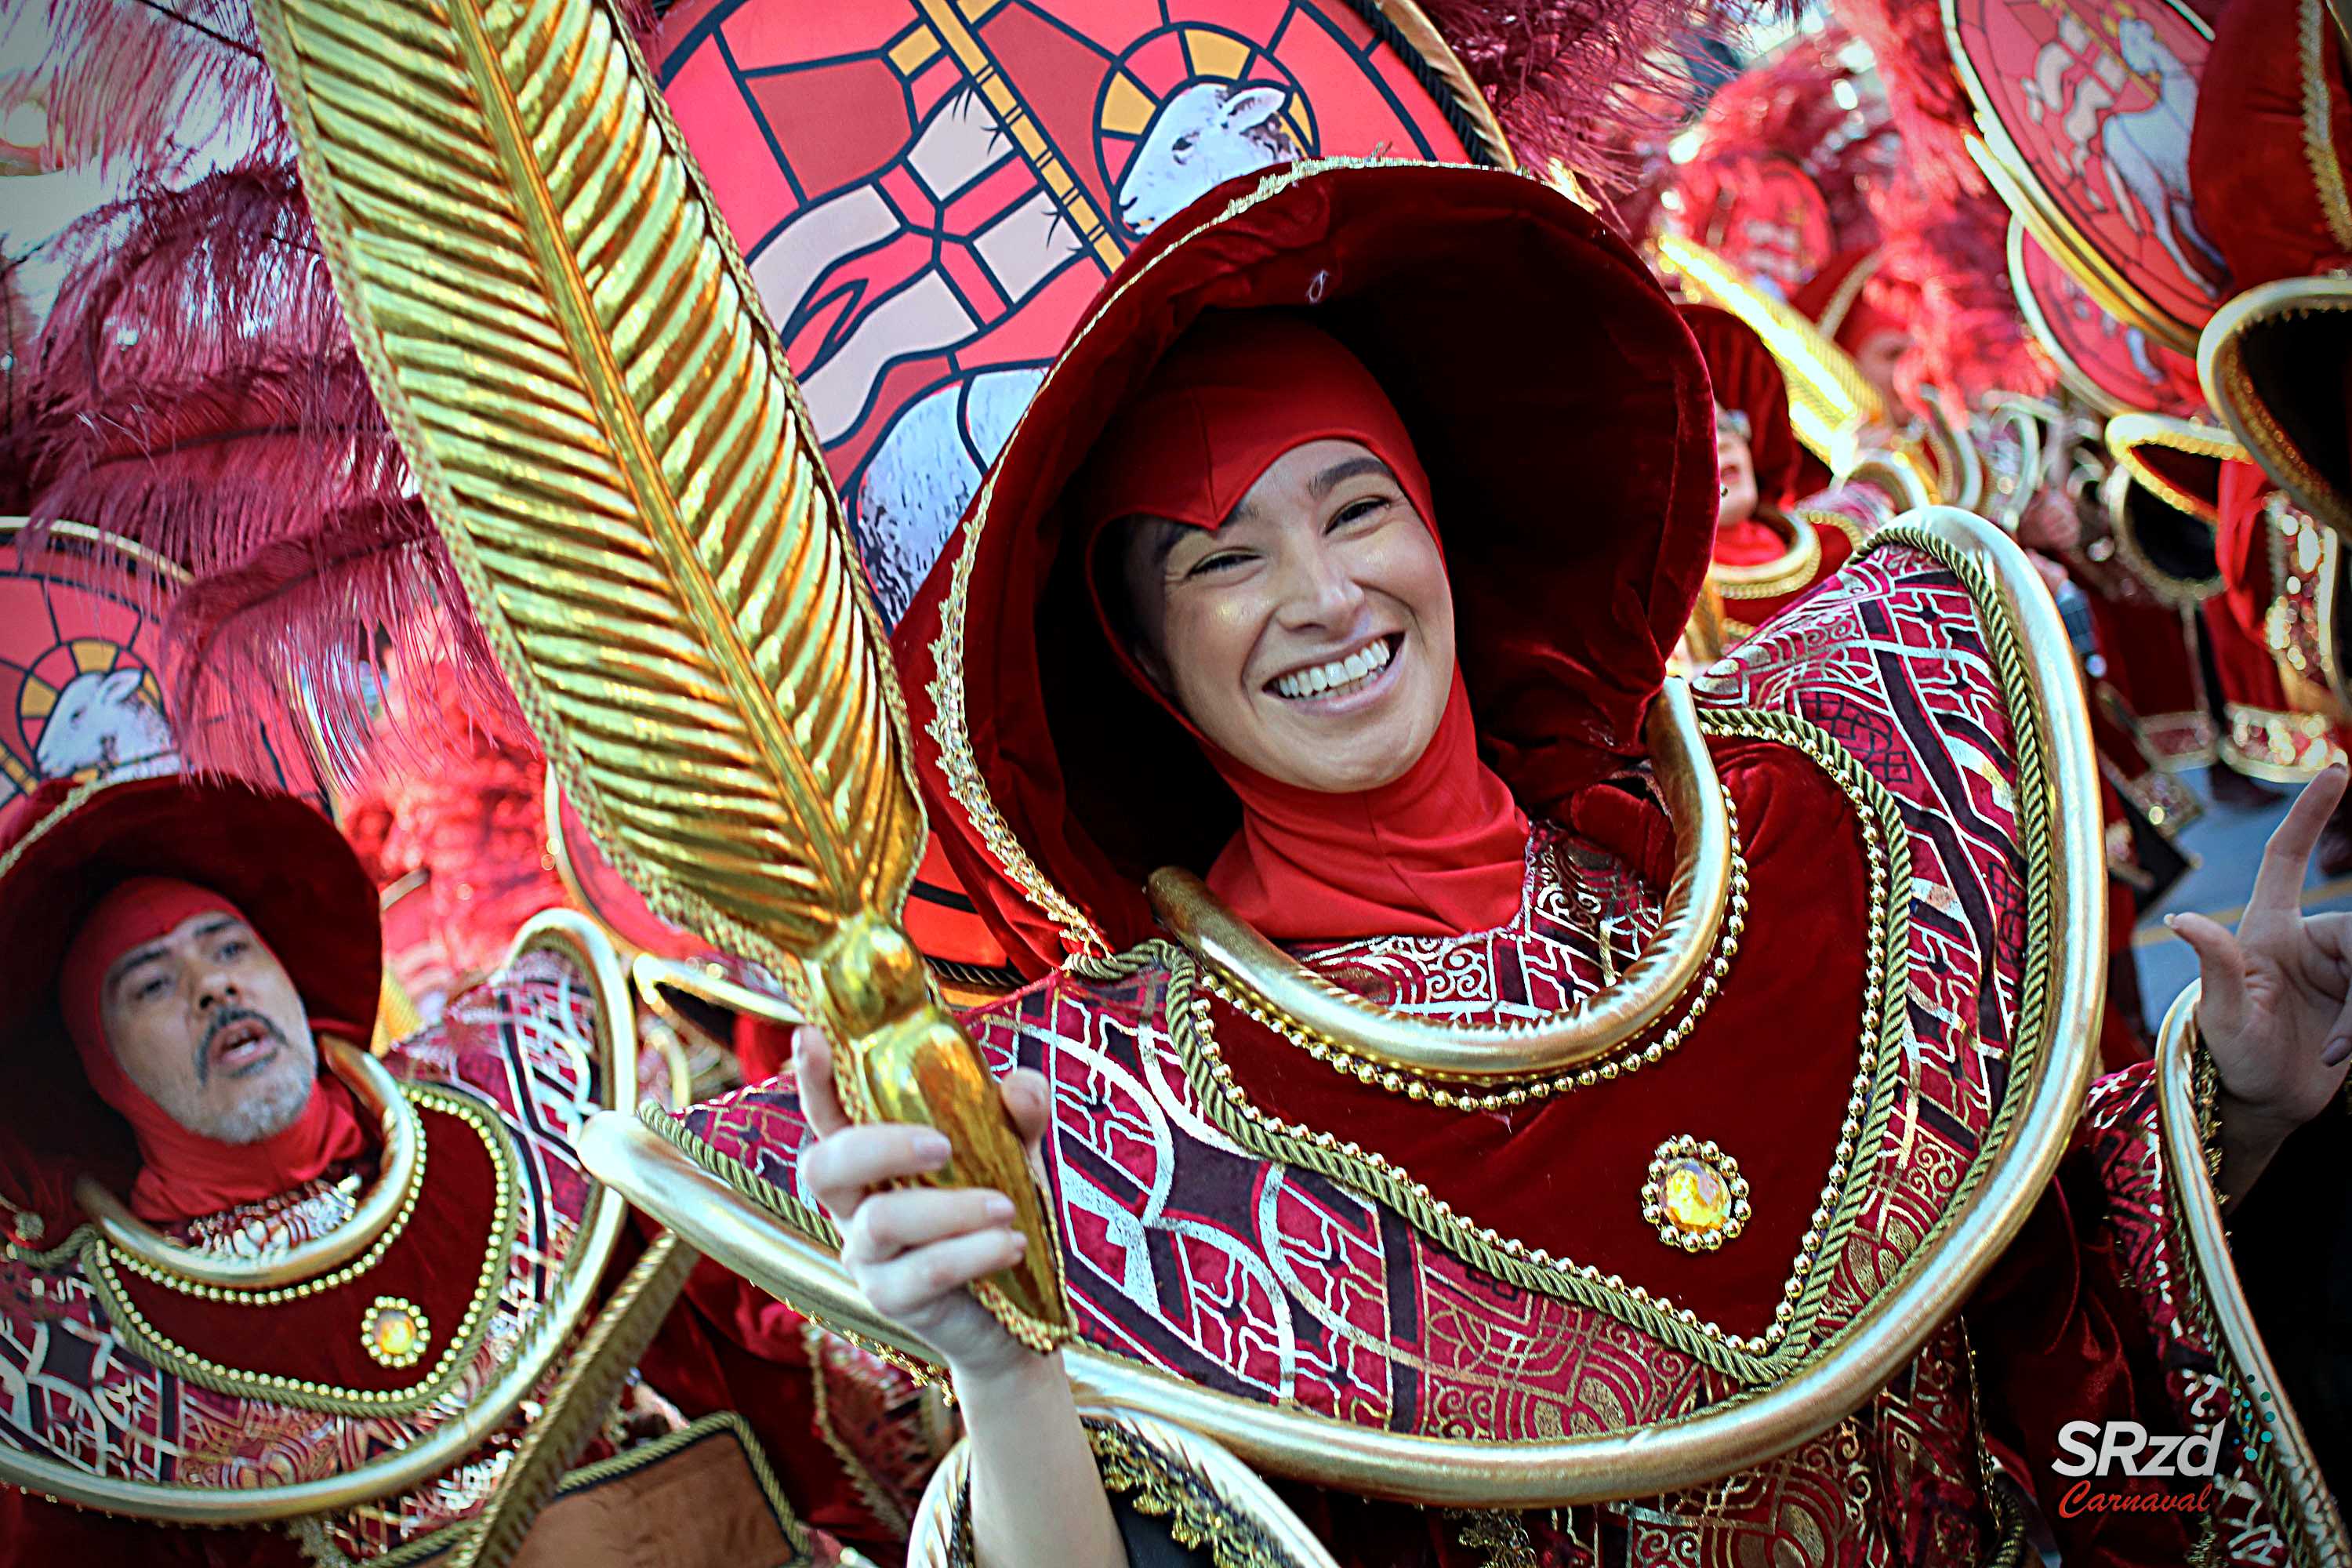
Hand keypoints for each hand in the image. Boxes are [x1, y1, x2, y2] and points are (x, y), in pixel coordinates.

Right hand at [795, 1026, 1053, 1379]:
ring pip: (880, 1221)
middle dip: (879, 1146)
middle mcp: (854, 1205)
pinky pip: (922, 1271)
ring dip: (950, 1208)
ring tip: (1009, 1208)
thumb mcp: (1013, 1154)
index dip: (813, 1079)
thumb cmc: (999, 1215)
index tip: (811, 1036)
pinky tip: (1013, 1245)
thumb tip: (1019, 1089)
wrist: (1020, 1311)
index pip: (829, 1114)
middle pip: (822, 1167)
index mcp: (872, 1159)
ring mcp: (866, 1256)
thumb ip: (1016, 1114)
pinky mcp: (891, 1301)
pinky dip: (972, 1252)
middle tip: (943, 1145)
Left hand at [2171, 766, 2351, 1202]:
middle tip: (2342, 1044)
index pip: (2287, 858)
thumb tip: (2183, 920)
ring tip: (2338, 1054)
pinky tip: (2344, 1057)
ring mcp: (2342, 969)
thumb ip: (2215, 966)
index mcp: (2268, 929)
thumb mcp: (2220, 1015)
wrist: (2261, 1103)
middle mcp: (2311, 940)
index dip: (2310, 813)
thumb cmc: (2228, 1057)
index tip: (2337, 768)